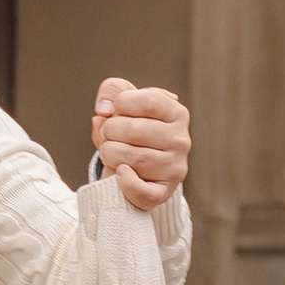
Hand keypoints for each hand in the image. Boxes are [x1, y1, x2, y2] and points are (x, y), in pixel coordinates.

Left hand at [91, 78, 189, 211]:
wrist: (135, 165)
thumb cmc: (129, 128)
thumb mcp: (123, 102)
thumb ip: (113, 91)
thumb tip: (104, 110)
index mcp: (176, 112)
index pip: (147, 101)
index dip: (121, 104)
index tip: (115, 111)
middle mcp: (181, 140)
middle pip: (135, 130)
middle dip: (110, 131)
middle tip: (109, 135)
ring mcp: (175, 168)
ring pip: (133, 159)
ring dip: (110, 154)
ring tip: (111, 152)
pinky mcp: (164, 192)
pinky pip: (143, 192)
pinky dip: (125, 183)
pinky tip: (121, 173)